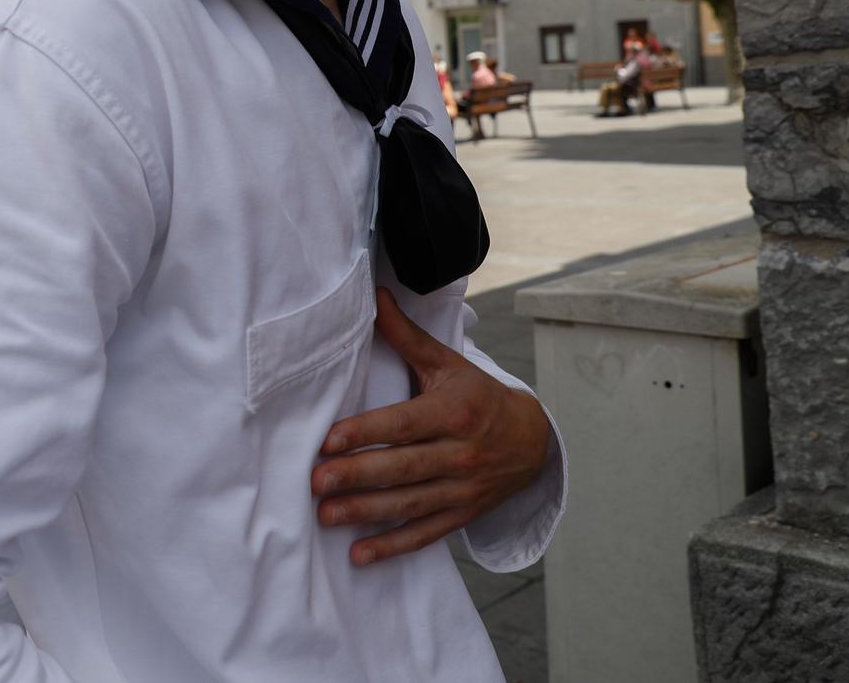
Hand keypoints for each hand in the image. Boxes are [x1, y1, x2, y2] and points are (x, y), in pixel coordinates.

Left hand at [313, 288, 550, 566]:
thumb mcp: (447, 364)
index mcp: (453, 413)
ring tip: (326, 515)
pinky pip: (425, 533)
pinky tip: (360, 555)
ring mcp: (462, 489)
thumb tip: (377, 294)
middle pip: (402, 468)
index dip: (366, 433)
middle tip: (316, 483)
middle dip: (357, 477)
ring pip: (409, 504)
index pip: (403, 425)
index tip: (329, 441)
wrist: (532, 440)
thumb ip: (406, 336)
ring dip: (365, 513)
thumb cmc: (476, 397)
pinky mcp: (462, 515)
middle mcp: (459, 454)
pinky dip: (393, 547)